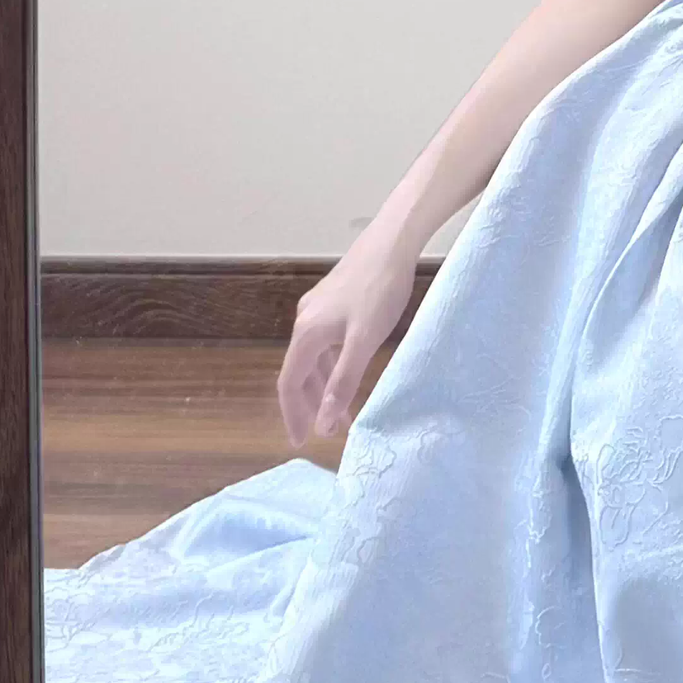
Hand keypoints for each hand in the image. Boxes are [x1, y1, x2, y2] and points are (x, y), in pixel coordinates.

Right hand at [276, 239, 417, 449]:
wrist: (392, 241)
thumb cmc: (380, 289)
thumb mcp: (364, 341)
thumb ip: (343, 383)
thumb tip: (323, 426)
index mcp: (307, 333)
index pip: (289, 383)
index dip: (293, 414)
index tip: (300, 441)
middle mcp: (305, 321)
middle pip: (299, 372)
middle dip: (309, 405)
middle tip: (322, 434)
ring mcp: (319, 309)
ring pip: (315, 358)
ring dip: (323, 387)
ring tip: (339, 413)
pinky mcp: (335, 301)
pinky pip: (326, 344)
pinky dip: (333, 365)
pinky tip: (346, 373)